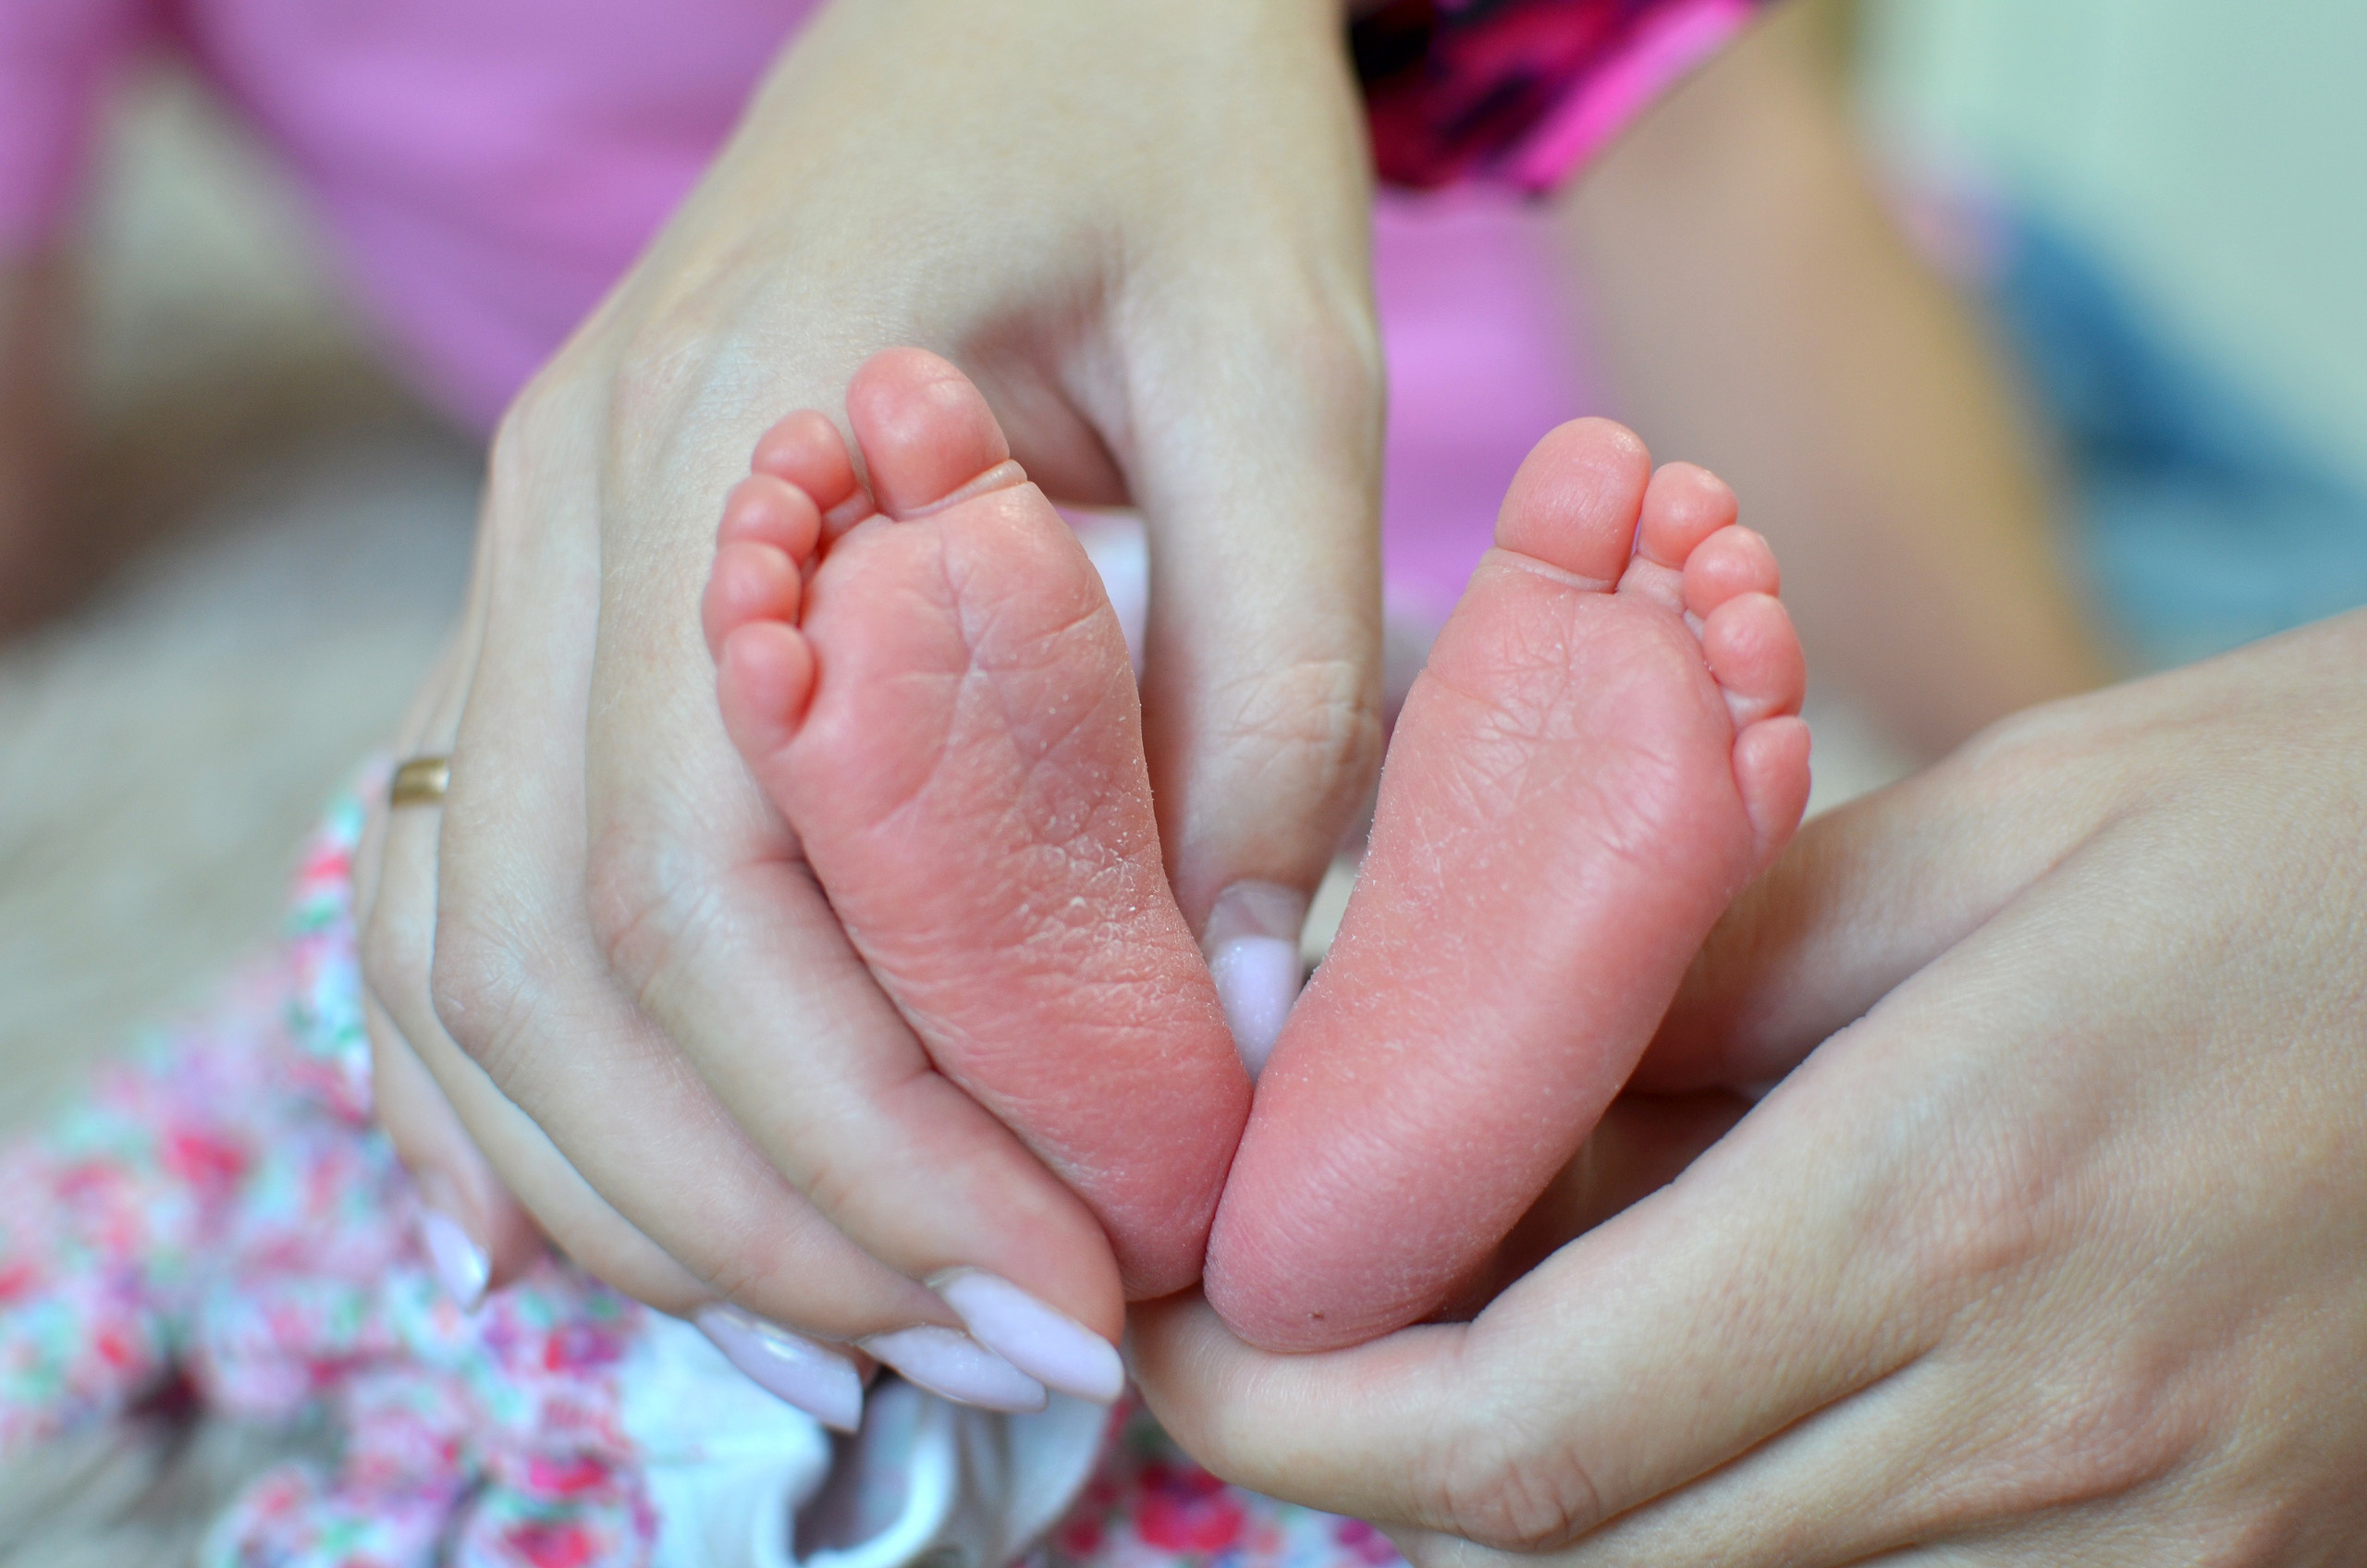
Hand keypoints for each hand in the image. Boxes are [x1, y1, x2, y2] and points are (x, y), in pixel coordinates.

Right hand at [359, 0, 1383, 1409]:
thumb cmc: (1167, 128)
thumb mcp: (1285, 364)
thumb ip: (1272, 672)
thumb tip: (1245, 1008)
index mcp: (734, 436)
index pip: (716, 876)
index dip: (869, 1132)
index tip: (1065, 1278)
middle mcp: (571, 510)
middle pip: (575, 959)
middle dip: (782, 1209)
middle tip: (1006, 1346)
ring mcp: (531, 556)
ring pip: (482, 954)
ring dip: (657, 1187)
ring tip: (877, 1321)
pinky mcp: (564, 603)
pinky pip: (453, 879)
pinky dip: (504, 1085)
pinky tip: (587, 1229)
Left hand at [1132, 609, 2366, 1561]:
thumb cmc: (2301, 826)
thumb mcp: (1965, 836)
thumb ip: (1674, 985)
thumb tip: (1450, 1086)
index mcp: (1951, 1207)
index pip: (1515, 1424)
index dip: (1291, 1398)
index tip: (1179, 1316)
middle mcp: (2045, 1435)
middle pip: (1576, 1543)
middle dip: (1380, 1443)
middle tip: (1297, 1291)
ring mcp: (2151, 1546)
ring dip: (1545, 1477)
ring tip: (1495, 1295)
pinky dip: (1726, 1508)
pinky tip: (1702, 1357)